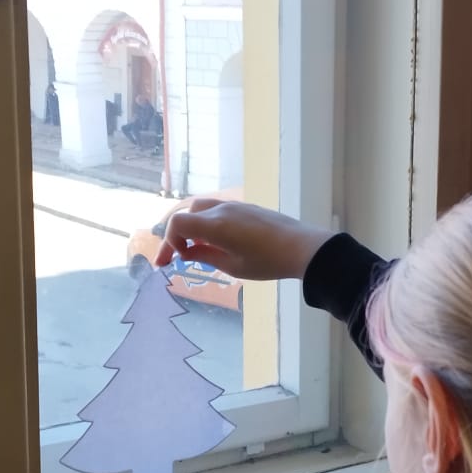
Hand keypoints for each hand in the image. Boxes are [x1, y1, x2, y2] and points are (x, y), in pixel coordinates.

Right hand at [155, 199, 331, 283]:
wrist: (302, 247)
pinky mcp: (246, 207)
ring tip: (197, 249)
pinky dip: (207, 223)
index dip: (169, 242)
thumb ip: (205, 256)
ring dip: (193, 227)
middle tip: (177, 257)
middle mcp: (222, 210)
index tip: (172, 261)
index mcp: (215, 225)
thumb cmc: (268, 262)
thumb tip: (186, 253)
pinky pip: (217, 210)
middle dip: (178, 235)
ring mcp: (235, 206)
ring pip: (201, 209)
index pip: (178, 223)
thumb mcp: (233, 266)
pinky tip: (216, 241)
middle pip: (187, 214)